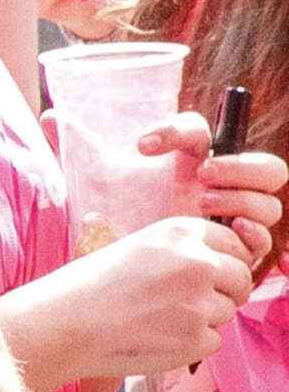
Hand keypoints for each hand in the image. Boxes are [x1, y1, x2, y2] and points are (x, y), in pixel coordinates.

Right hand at [40, 213, 254, 379]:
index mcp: (182, 233)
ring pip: (228, 311)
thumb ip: (184, 251)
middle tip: (183, 303)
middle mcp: (198, 262)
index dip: (223, 262)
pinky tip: (156, 338)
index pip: (235, 244)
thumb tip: (226, 267)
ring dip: (203, 319)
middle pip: (242, 278)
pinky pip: (213, 341)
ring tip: (158, 320)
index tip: (201, 276)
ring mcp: (200, 302)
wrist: (62, 324)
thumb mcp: (138, 248)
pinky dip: (191, 344)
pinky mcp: (195, 339)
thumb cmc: (90, 287)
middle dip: (223, 292)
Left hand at [133, 108, 286, 267]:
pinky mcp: (235, 251)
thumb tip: (147, 144)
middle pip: (269, 170)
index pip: (210, 130)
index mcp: (207, 162)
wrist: (123, 260)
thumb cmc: (125, 216)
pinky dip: (254, 233)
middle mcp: (230, 188)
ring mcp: (237, 220)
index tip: (147, 147)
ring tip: (201, 203)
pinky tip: (232, 228)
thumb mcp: (121, 183)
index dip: (182, 132)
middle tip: (203, 173)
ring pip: (267, 205)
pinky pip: (262, 240)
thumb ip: (135, 162)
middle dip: (241, 167)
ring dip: (241, 199)